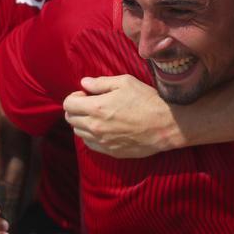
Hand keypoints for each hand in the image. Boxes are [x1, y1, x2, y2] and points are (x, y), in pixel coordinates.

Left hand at [63, 75, 184, 157]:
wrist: (165, 125)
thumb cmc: (147, 101)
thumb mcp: (125, 83)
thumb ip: (101, 83)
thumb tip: (84, 83)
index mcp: (96, 107)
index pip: (68, 104)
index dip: (74, 97)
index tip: (85, 95)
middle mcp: (95, 126)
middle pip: (70, 119)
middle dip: (76, 110)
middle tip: (90, 104)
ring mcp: (102, 141)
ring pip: (78, 133)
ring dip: (82, 123)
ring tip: (97, 117)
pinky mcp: (110, 151)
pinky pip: (90, 144)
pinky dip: (91, 136)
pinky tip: (103, 129)